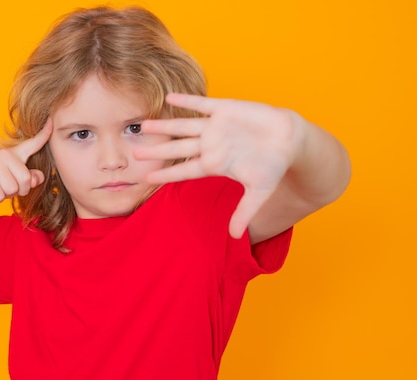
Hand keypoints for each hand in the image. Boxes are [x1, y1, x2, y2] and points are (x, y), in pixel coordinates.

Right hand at [0, 119, 52, 206]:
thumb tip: (36, 178)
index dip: (44, 134)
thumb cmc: (0, 183)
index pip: (33, 143)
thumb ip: (31, 178)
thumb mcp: (18, 181)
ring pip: (13, 189)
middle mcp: (5, 155)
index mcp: (15, 154)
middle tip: (8, 186)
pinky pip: (1, 195)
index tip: (52, 121)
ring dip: (8, 194)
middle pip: (26, 179)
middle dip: (20, 190)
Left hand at [134, 94, 301, 238]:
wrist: (290, 139)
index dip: (166, 175)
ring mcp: (215, 127)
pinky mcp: (226, 110)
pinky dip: (187, 101)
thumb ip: (244, 211)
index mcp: (214, 164)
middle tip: (135, 153)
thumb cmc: (273, 166)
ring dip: (164, 126)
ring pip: (184, 127)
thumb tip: (235, 237)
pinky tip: (169, 97)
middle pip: (177, 149)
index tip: (147, 179)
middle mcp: (210, 145)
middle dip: (157, 151)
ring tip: (144, 124)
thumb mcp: (259, 192)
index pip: (185, 171)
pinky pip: (202, 105)